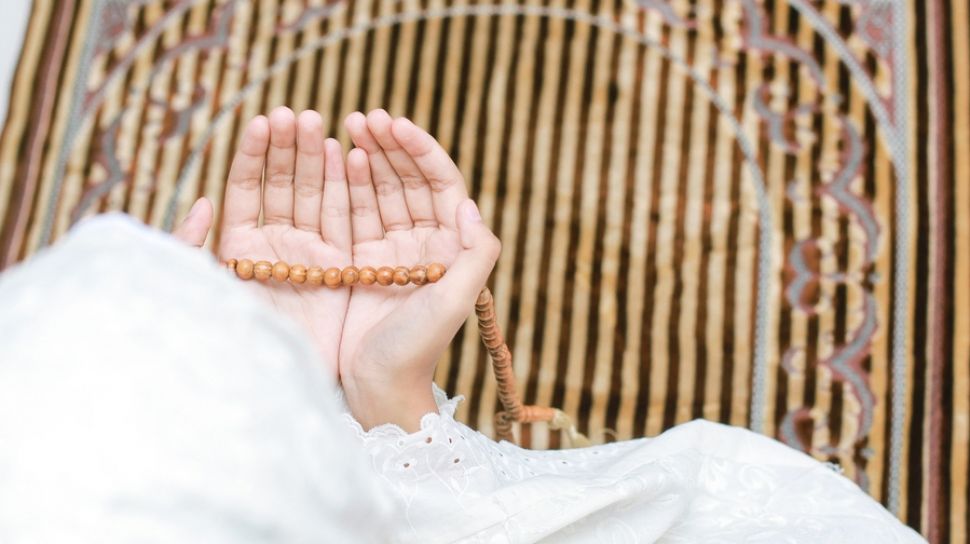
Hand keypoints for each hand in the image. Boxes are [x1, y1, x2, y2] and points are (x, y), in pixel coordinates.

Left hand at [175, 107, 352, 369]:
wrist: (278, 386)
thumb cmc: (232, 342)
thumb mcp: (200, 292)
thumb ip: (192, 247)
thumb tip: (201, 201)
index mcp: (239, 248)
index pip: (247, 188)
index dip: (255, 154)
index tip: (264, 122)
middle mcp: (275, 246)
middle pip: (282, 184)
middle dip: (288, 147)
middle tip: (296, 114)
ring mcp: (310, 255)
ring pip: (313, 195)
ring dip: (315, 158)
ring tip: (318, 124)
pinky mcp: (340, 268)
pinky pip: (343, 220)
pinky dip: (344, 189)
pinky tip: (345, 157)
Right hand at [340, 110, 500, 430]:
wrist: (378, 387)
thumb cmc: (419, 349)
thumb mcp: (455, 301)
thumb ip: (476, 252)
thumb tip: (472, 203)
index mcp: (452, 248)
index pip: (442, 185)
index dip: (422, 152)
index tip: (396, 125)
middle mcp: (425, 243)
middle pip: (410, 181)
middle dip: (391, 146)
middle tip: (365, 116)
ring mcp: (391, 249)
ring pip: (382, 190)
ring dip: (369, 157)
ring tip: (348, 126)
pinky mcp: (361, 260)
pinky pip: (356, 212)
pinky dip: (349, 184)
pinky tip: (339, 158)